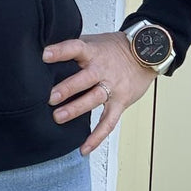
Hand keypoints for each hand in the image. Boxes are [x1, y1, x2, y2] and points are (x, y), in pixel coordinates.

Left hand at [42, 31, 156, 154]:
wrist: (146, 54)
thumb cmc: (114, 48)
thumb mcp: (94, 41)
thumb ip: (74, 47)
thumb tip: (44, 49)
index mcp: (93, 51)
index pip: (76, 48)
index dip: (61, 51)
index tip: (45, 55)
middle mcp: (102, 70)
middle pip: (85, 79)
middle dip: (67, 88)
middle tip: (50, 97)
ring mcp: (112, 87)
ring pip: (94, 99)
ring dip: (76, 109)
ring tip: (58, 117)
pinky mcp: (120, 103)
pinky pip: (108, 122)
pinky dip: (97, 137)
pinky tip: (83, 148)